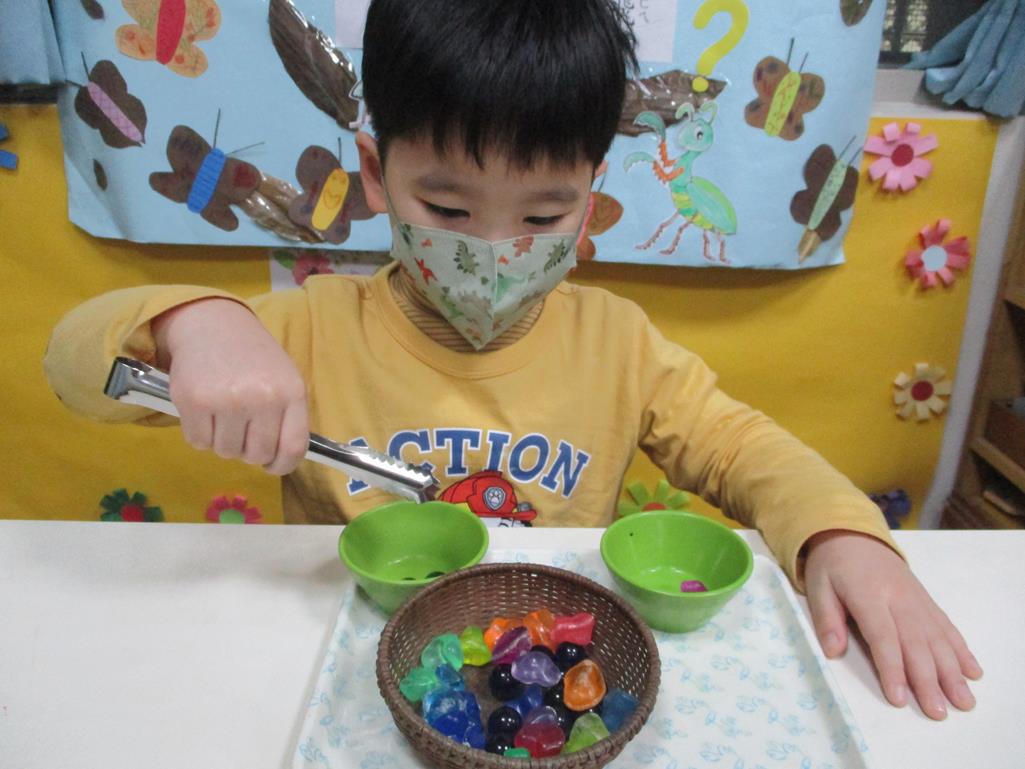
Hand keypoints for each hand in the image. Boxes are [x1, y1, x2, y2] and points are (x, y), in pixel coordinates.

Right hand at [151, 298, 307, 474]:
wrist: (213, 325)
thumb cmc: (254, 358)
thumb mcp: (284, 380)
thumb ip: (288, 417)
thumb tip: (279, 460)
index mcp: (291, 393)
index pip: (293, 448)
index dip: (281, 465)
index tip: (271, 464)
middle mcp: (262, 398)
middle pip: (256, 455)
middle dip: (248, 450)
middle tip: (242, 428)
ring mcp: (227, 400)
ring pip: (226, 451)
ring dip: (223, 441)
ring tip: (224, 414)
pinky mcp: (194, 401)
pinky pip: (198, 442)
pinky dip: (200, 434)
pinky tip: (206, 411)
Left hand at [803, 530, 981, 719]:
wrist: (854, 533)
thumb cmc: (831, 565)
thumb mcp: (818, 586)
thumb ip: (827, 619)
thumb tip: (832, 652)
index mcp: (868, 594)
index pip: (883, 636)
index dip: (893, 668)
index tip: (900, 698)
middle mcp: (899, 598)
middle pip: (916, 643)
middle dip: (928, 680)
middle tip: (938, 712)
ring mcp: (917, 599)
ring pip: (937, 638)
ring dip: (952, 671)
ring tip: (963, 700)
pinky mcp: (926, 600)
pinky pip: (946, 627)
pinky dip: (960, 650)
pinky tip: (972, 671)